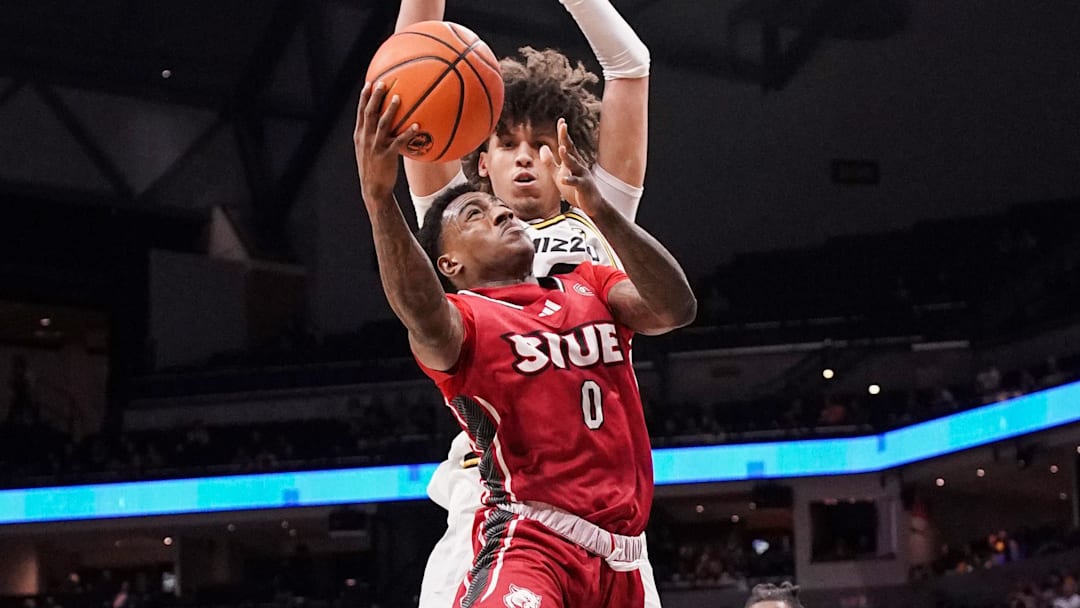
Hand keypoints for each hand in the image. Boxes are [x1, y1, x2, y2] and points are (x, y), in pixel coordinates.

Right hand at [354, 81, 417, 206]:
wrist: (373, 189)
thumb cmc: (374, 168)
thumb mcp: (368, 150)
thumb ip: (374, 136)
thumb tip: (387, 124)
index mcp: (360, 135)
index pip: (361, 112)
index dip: (364, 97)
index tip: (369, 83)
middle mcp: (366, 138)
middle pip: (369, 113)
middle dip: (375, 97)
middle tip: (382, 83)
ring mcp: (375, 146)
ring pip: (383, 124)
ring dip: (390, 110)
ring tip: (398, 98)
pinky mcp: (387, 155)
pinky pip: (399, 141)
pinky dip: (408, 133)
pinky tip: (417, 125)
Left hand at [542, 117, 608, 216]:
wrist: (592, 205)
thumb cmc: (575, 190)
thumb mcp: (559, 174)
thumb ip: (550, 162)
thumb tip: (542, 147)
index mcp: (572, 162)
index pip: (566, 145)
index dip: (563, 134)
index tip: (561, 121)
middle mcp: (578, 165)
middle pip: (571, 150)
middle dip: (566, 138)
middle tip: (563, 126)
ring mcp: (582, 175)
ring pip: (574, 164)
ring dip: (568, 157)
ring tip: (561, 148)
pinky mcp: (584, 187)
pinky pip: (576, 183)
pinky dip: (570, 180)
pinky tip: (563, 179)